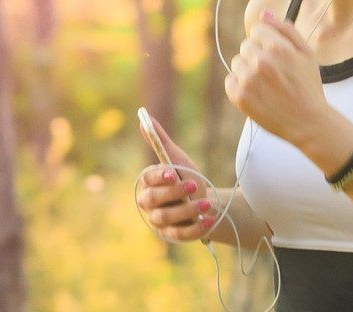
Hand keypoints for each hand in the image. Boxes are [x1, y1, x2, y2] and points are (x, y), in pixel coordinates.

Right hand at [135, 116, 216, 241]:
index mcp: (149, 184)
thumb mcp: (178, 159)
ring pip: (167, 218)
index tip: (172, 173)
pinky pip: (180, 234)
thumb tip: (144, 117)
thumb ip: (160, 142)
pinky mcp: (173, 236)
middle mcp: (150, 204)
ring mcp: (160, 222)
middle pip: (153, 200)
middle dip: (173, 193)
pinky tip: (208, 220)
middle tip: (194, 185)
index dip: (159, 177)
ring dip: (187, 210)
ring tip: (206, 204)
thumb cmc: (188, 179)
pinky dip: (195, 228)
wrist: (206, 203)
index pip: (148, 180)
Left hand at [224, 10, 331, 144]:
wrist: (308, 122)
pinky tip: (257, 94)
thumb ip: (286, 30)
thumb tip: (264, 13)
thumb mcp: (306, 53)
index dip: (267, 43)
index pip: (256, 31)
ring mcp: (248, 80)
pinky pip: (230, 81)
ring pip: (237, 63)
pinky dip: (239, 86)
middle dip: (257, 56)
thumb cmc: (308, 86)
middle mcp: (261, 61)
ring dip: (247, 71)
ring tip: (266, 85)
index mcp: (278, 47)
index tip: (276, 57)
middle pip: (245, 46)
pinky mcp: (239, 97)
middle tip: (273, 74)